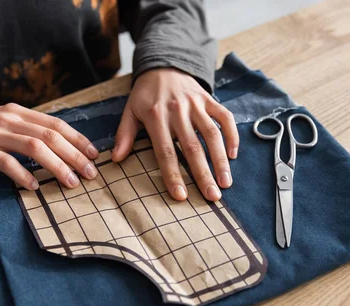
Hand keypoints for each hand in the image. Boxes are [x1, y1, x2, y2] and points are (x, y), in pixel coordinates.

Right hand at [0, 103, 98, 189]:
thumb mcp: (8, 124)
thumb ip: (32, 130)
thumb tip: (65, 148)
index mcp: (19, 112)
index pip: (56, 124)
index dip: (78, 139)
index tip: (94, 154)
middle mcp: (9, 118)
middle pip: (49, 136)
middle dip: (74, 155)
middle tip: (90, 173)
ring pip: (33, 147)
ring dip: (56, 166)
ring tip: (70, 182)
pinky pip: (6, 162)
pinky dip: (22, 174)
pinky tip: (34, 186)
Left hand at [112, 68, 237, 201]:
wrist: (163, 64)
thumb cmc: (146, 94)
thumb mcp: (130, 110)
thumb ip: (125, 134)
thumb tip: (116, 159)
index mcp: (156, 116)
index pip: (165, 151)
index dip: (173, 175)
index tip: (181, 196)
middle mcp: (178, 111)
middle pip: (193, 147)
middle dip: (203, 174)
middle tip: (212, 197)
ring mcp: (196, 104)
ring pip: (212, 134)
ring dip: (221, 160)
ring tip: (226, 183)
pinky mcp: (209, 99)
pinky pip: (225, 117)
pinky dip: (231, 135)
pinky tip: (233, 154)